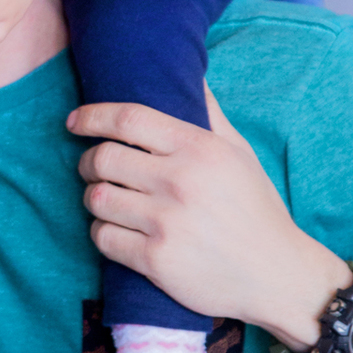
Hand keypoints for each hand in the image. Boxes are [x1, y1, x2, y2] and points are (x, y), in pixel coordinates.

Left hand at [68, 89, 347, 346]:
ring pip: (97, 199)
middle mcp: (180, 182)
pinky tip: (116, 231)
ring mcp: (167, 223)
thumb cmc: (256, 210)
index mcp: (199, 149)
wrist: (277, 275)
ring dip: (94, 198)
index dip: (93, 117)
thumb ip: (210, 115)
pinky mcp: (156, 260)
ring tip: (107, 200)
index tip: (74, 122)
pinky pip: (103, 238)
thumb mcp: (240, 154)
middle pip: (103, 158)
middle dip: (88, 162)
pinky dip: (102, 233)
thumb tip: (190, 77)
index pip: (128, 119)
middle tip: (94, 169)